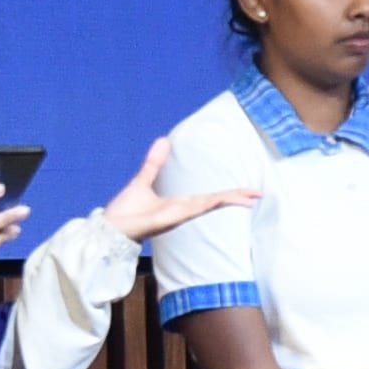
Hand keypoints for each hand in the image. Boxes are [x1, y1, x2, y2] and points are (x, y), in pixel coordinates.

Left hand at [102, 139, 254, 246]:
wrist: (110, 227)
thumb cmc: (125, 211)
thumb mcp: (143, 180)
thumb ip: (154, 163)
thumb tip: (163, 141)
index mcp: (178, 203)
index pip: (209, 198)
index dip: (228, 193)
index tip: (247, 192)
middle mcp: (181, 210)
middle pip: (214, 201)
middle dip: (236, 197)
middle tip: (258, 194)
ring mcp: (176, 215)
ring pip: (207, 205)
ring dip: (228, 200)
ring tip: (250, 198)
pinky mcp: (167, 219)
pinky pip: (189, 210)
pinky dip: (206, 205)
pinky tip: (219, 200)